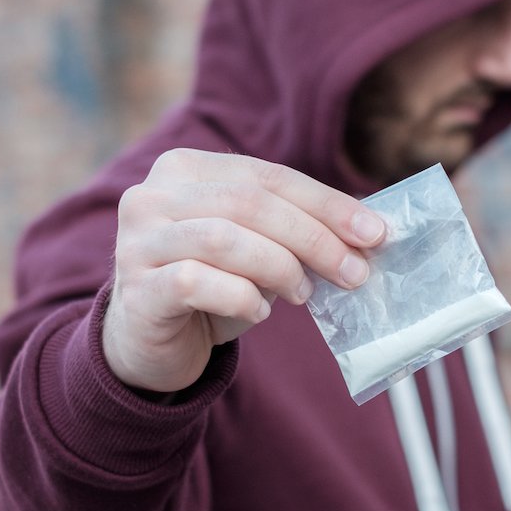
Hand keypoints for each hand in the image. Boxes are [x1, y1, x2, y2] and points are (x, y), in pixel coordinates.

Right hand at [102, 150, 386, 392]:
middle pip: (250, 203)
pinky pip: (196, 282)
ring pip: (224, 238)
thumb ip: (297, 229)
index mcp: (185, 168)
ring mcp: (137, 241)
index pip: (269, 176)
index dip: (327, 204)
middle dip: (314, 238)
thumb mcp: (256, 247)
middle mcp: (152, 195)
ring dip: (279, 267)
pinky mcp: (136, 290)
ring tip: (303, 293)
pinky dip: (241, 297)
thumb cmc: (212, 285)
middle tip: (354, 273)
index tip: (375, 233)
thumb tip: (368, 232)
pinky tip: (260, 311)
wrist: (148, 342)